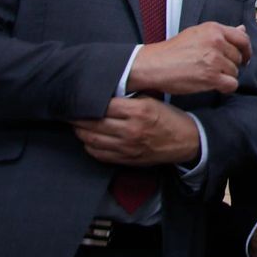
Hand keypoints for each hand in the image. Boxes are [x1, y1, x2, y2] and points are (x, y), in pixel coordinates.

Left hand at [71, 96, 199, 165]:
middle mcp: (131, 130)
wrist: (187, 141)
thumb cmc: (169, 119)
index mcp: (138, 111)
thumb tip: (104, 96)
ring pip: (92, 140)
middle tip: (69, 111)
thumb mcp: (152, 101)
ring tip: (76, 124)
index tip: (77, 98)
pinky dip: (89, 146)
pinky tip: (88, 139)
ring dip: (80, 131)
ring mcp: (127, 147)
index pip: (103, 106)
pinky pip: (99, 154)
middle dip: (77, 117)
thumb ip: (128, 100)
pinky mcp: (126, 159)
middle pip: (93, 124)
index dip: (87, 102)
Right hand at [127, 21, 251, 95]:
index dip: (246, 50)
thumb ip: (221, 33)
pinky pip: (231, 85)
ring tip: (210, 76)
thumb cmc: (173, 50)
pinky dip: (226, 88)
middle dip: (231, 65)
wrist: (155, 65)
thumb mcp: (197, 34)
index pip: (242, 38)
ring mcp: (215, 60)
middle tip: (217, 69)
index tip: (244, 57)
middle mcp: (217, 42)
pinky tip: (216, 86)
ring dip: (226, 76)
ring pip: (235, 72)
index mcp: (214, 29)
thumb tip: (243, 29)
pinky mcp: (211, 77)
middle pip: (238, 57)